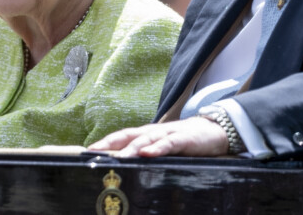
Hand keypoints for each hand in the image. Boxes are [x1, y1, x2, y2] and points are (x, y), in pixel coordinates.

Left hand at [88, 117, 228, 157]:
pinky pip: (169, 143)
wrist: (214, 131)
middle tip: (94, 153)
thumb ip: (148, 157)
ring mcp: (169, 133)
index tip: (88, 152)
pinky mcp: (184, 139)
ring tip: (118, 157)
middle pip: (129, 135)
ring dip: (131, 148)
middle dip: (111, 144)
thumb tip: (128, 170)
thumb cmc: (185, 143)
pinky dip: (158, 147)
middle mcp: (155, 132)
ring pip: (146, 139)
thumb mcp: (164, 150)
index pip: (123, 136)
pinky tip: (148, 153)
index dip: (106, 142)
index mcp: (148, 135)